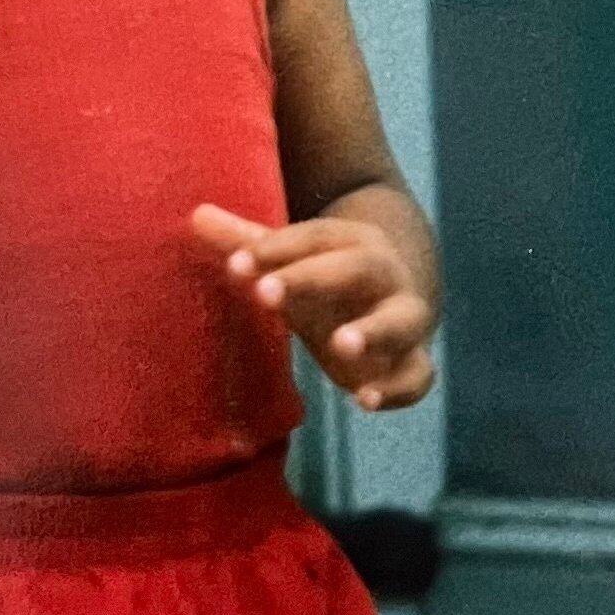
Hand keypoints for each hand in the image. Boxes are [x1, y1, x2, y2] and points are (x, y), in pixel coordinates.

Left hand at [192, 204, 436, 410]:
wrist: (398, 300)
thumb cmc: (328, 281)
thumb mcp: (293, 263)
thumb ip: (250, 244)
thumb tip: (196, 214)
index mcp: (354, 243)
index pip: (317, 237)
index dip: (278, 249)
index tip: (236, 265)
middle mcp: (386, 275)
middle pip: (359, 267)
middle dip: (314, 278)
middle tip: (264, 294)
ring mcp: (405, 317)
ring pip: (403, 318)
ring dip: (375, 330)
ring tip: (340, 346)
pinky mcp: (412, 361)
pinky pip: (418, 374)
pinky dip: (398, 388)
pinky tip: (366, 400)